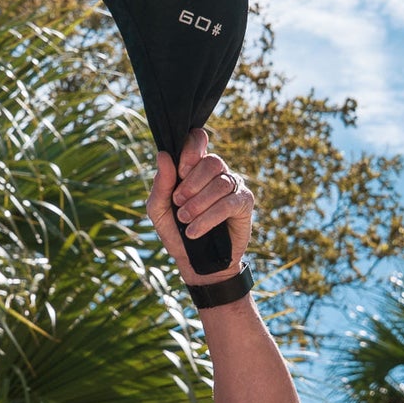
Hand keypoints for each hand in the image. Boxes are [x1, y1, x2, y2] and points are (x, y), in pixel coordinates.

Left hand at [146, 129, 253, 283]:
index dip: (190, 150)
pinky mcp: (244, 203)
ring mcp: (232, 186)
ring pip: (220, 183)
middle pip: (211, 161)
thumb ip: (161, 184)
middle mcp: (216, 172)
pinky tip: (194, 231)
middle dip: (191, 184)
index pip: (197, 140)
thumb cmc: (176, 232)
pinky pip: (228, 203)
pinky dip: (208, 217)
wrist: (196, 262)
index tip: (180, 171)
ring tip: (185, 220)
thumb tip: (163, 155)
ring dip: (198, 203)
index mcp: (194, 167)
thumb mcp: (160, 210)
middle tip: (178, 203)